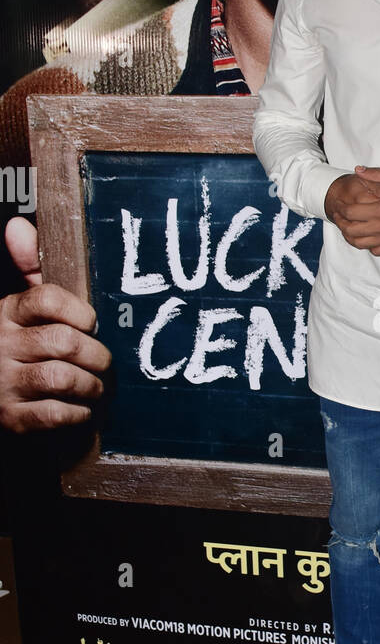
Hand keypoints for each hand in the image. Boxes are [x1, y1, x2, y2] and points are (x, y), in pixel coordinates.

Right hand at [0, 217, 111, 431]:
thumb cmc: (12, 345)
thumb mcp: (17, 307)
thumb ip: (28, 269)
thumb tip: (18, 225)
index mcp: (5, 312)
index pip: (46, 299)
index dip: (80, 312)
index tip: (91, 324)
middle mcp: (1, 345)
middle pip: (63, 342)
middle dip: (96, 355)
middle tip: (105, 363)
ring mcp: (3, 383)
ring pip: (62, 378)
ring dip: (90, 386)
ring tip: (97, 387)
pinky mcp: (10, 417)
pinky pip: (54, 414)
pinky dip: (77, 413)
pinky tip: (81, 409)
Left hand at [326, 166, 379, 255]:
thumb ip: (377, 174)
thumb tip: (358, 170)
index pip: (350, 213)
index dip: (341, 209)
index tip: (340, 205)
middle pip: (351, 230)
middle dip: (341, 223)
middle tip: (339, 217)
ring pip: (360, 243)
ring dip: (350, 236)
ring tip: (348, 228)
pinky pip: (375, 251)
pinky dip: (367, 245)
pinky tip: (368, 237)